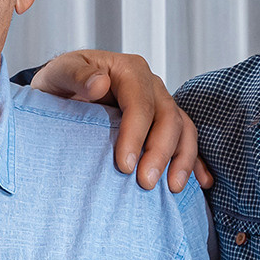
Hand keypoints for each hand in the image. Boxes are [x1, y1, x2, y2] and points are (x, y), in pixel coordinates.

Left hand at [29, 50, 210, 190]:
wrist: (64, 90)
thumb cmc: (61, 83)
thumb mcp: (59, 73)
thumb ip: (74, 76)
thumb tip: (100, 84)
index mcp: (129, 70)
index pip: (140, 103)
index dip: (136, 135)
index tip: (123, 166)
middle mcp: (151, 86)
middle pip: (168, 118)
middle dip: (160, 153)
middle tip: (145, 183)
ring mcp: (161, 104)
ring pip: (183, 130)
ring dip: (182, 160)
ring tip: (172, 189)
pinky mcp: (163, 124)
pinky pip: (186, 141)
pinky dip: (195, 162)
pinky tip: (200, 183)